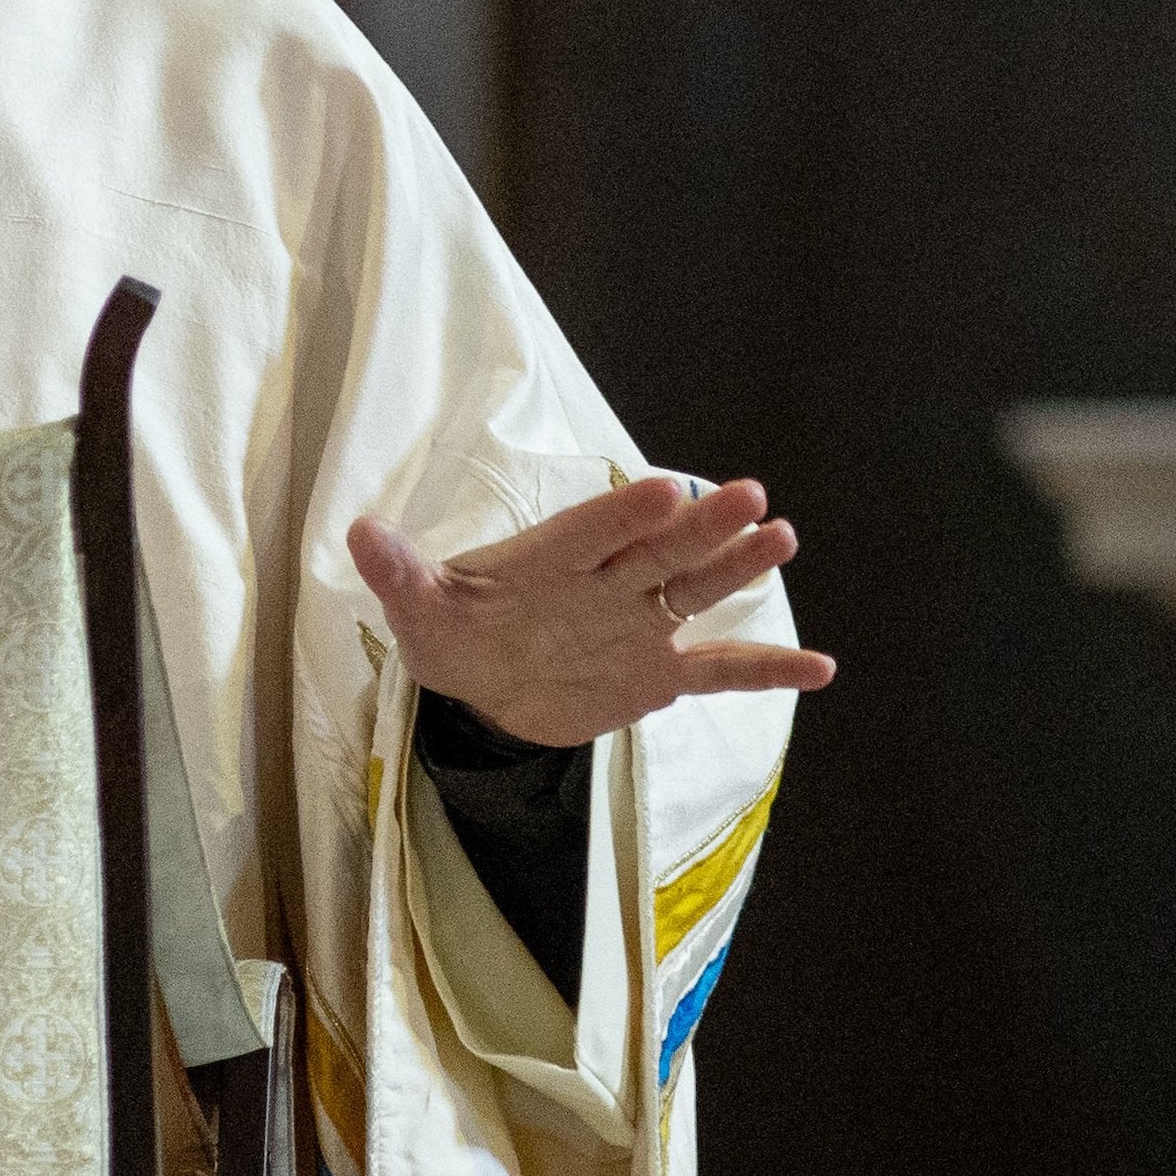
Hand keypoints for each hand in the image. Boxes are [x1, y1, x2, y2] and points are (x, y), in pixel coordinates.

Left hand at [347, 476, 835, 753]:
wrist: (485, 688)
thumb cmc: (452, 632)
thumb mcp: (418, 611)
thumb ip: (400, 574)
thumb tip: (356, 533)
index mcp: (552, 558)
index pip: (591, 531)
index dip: (621, 514)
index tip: (659, 488)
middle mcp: (607, 583)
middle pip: (659, 551)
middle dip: (701, 526)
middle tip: (750, 494)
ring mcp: (639, 625)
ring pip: (695, 593)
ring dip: (736, 570)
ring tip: (782, 538)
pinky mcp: (658, 672)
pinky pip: (718, 670)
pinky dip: (765, 670)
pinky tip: (820, 669)